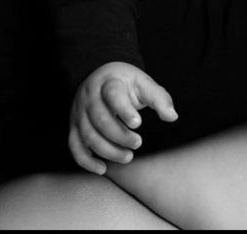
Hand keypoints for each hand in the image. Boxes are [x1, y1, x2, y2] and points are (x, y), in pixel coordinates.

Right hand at [69, 61, 177, 175]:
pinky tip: (102, 169)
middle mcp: (90, 97)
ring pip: (88, 135)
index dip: (124, 110)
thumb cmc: (126, 83)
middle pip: (100, 119)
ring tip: (128, 156)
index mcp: (109, 82)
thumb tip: (172, 117)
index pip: (113, 94)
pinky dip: (86, 161)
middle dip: (120, 136)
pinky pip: (74, 146)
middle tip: (138, 143)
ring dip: (108, 151)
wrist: (100, 76)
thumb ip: (159, 98)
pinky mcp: (74, 125)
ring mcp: (79, 112)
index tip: (138, 123)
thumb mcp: (143, 83)